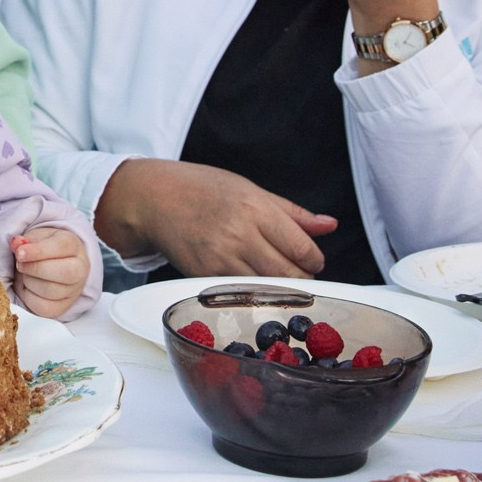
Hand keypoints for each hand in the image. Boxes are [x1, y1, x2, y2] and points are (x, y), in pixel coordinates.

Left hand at [9, 227, 90, 317]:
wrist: (48, 266)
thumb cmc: (41, 249)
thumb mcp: (34, 238)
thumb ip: (25, 241)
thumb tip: (16, 244)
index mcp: (73, 245)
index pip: (61, 247)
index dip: (38, 251)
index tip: (19, 253)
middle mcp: (79, 269)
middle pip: (63, 273)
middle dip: (35, 269)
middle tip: (20, 264)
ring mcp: (73, 291)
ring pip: (51, 291)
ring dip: (29, 281)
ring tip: (25, 274)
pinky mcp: (61, 308)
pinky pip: (43, 307)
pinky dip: (28, 297)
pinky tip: (27, 286)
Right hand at [96, 157, 336, 277]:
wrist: (152, 198)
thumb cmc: (200, 188)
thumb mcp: (249, 189)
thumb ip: (292, 212)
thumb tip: (329, 225)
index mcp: (254, 208)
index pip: (302, 249)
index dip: (314, 260)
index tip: (310, 260)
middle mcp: (239, 233)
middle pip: (289, 274)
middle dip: (301, 278)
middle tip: (296, 272)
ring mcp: (219, 257)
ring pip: (267, 288)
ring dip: (278, 287)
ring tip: (272, 276)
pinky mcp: (203, 275)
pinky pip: (241, 292)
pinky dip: (252, 291)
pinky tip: (249, 279)